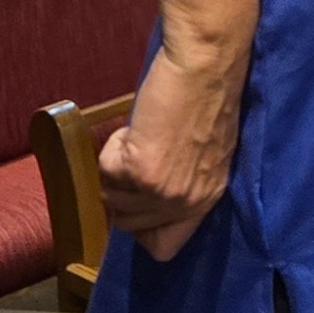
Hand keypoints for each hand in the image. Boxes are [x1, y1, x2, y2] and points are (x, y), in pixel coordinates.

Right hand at [98, 45, 243, 261]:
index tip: (137, 203)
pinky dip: (112, 145)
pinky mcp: (140, 171)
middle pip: (128, 225)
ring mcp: (162, 191)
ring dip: (117, 166)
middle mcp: (186, 203)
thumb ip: (185, 180)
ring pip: (111, 199)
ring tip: (140, 135)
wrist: (205, 64)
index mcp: (208, 199)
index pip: (165, 247)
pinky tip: (136, 126)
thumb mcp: (207, 151)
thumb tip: (150, 194)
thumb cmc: (207, 95)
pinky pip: (105, 169)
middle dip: (123, 191)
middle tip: (136, 156)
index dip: (143, 231)